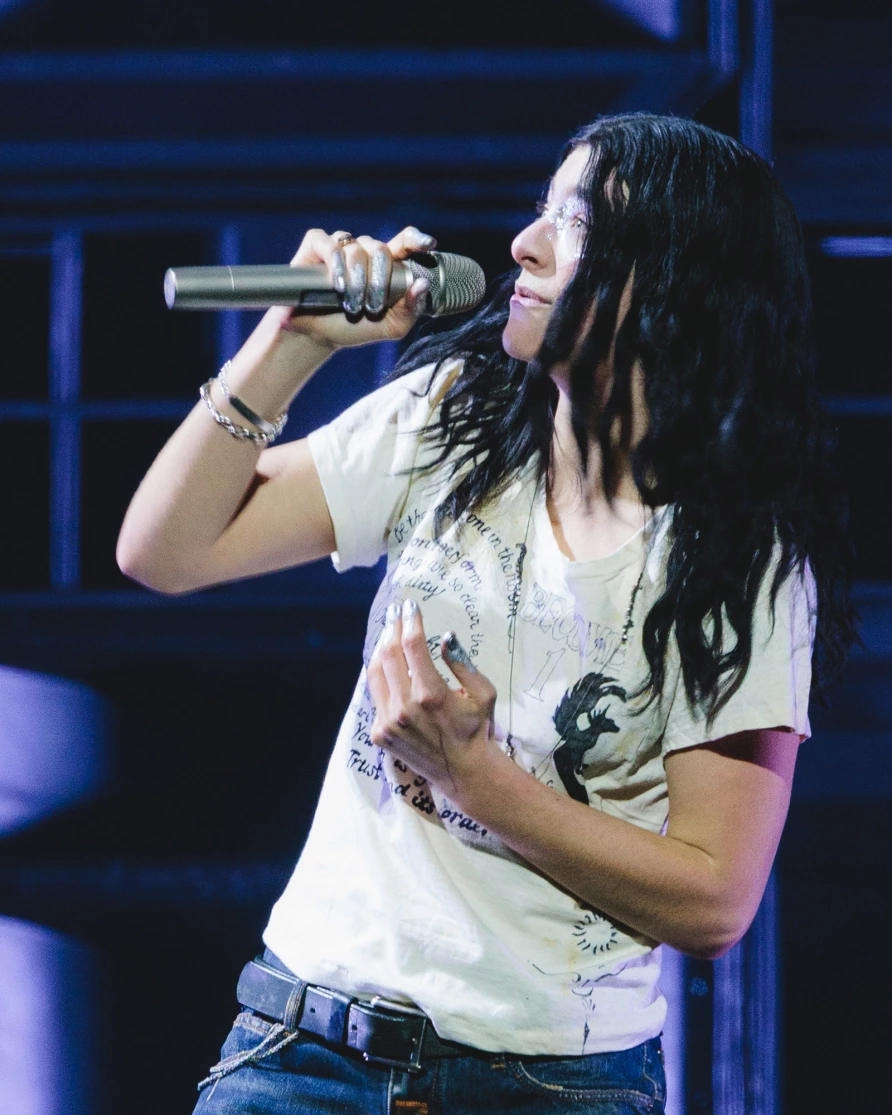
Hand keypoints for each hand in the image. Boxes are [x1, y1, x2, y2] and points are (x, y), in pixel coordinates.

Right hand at [274, 226, 435, 349]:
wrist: (315, 335)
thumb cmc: (353, 328)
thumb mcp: (389, 327)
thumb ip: (410, 310)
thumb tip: (421, 285)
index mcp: (385, 266)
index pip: (404, 242)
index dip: (416, 240)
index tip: (428, 244)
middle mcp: (364, 251)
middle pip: (380, 249)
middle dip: (379, 279)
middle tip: (372, 305)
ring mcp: (340, 246)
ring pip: (356, 248)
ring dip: (356, 279)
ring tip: (350, 304)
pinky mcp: (316, 246)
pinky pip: (330, 245)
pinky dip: (335, 263)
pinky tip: (337, 284)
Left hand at [367, 599, 499, 802]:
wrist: (464, 772)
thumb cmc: (478, 729)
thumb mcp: (484, 694)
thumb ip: (464, 663)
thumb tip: (446, 638)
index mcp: (431, 694)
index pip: (413, 646)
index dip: (411, 621)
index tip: (411, 605)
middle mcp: (405, 707)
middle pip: (389, 654)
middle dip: (393, 627)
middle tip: (397, 612)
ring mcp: (388, 722)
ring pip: (376, 673)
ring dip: (381, 648)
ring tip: (389, 632)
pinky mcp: (380, 733)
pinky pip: (376, 696)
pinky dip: (382, 676)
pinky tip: (388, 663)